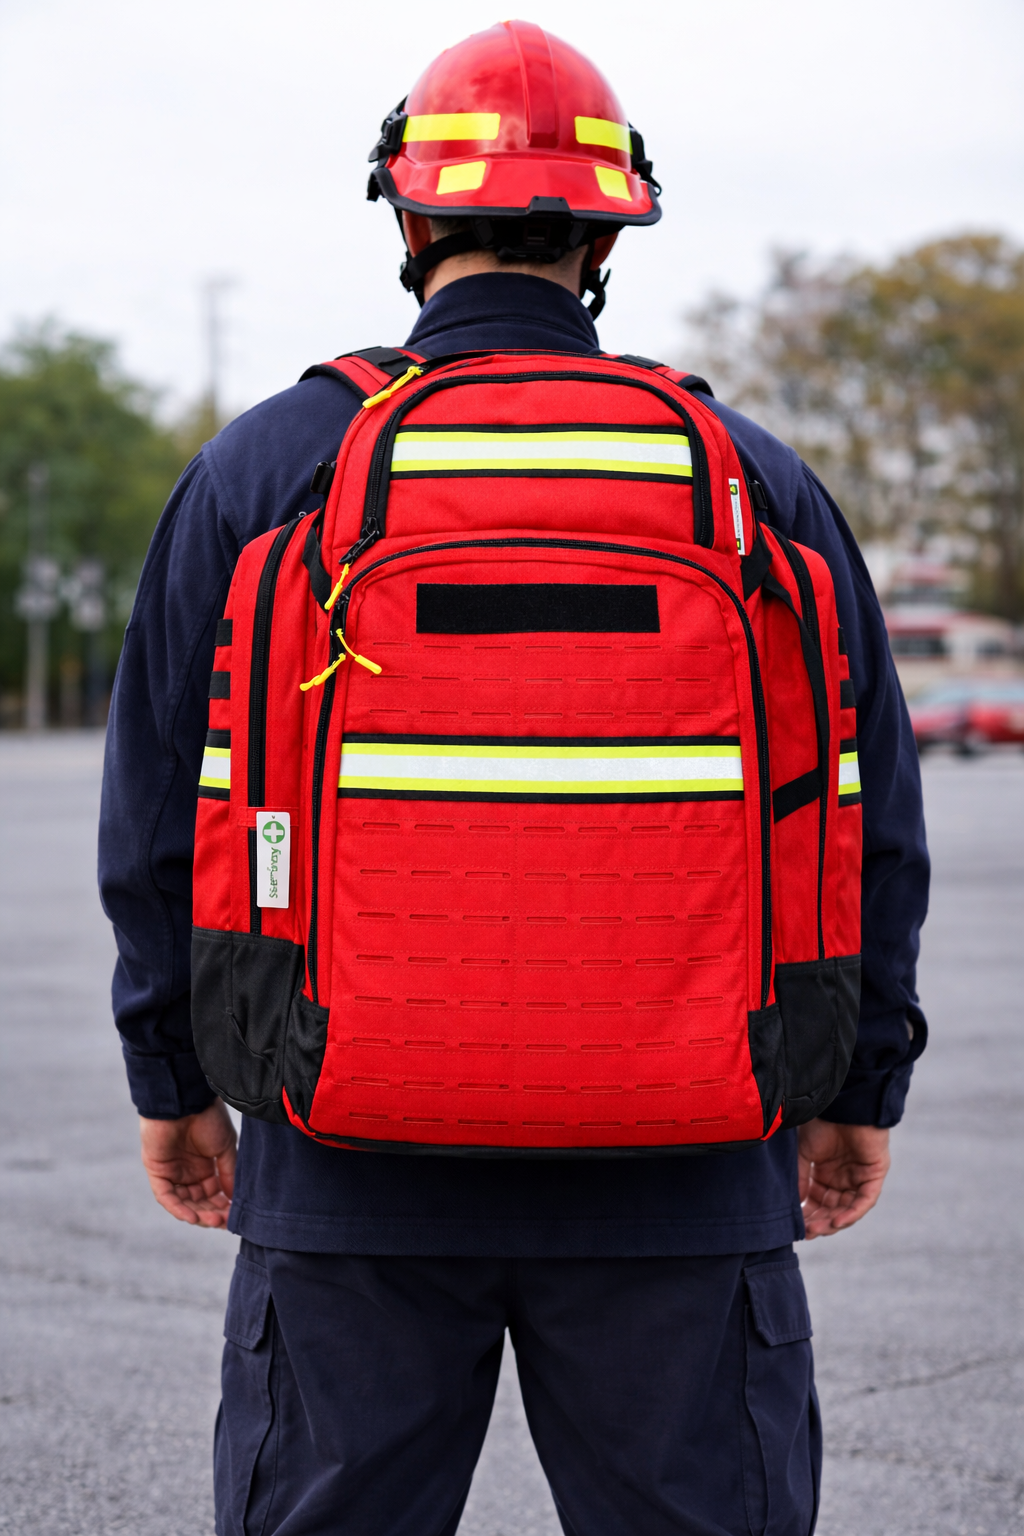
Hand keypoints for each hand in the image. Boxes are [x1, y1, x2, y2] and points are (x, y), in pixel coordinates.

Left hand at [139, 1098, 237, 1227]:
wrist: (187, 1101)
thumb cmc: (208, 1118)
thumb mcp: (225, 1148)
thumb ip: (228, 1174)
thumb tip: (235, 1199)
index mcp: (204, 1166)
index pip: (214, 1194)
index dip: (224, 1207)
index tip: (236, 1217)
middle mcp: (188, 1172)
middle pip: (199, 1202)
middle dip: (212, 1213)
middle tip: (225, 1222)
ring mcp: (172, 1173)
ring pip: (184, 1203)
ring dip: (198, 1214)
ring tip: (213, 1221)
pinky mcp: (157, 1172)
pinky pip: (167, 1197)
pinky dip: (179, 1209)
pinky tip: (193, 1217)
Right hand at [798, 1119, 890, 1239]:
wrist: (843, 1105)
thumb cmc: (822, 1123)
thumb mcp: (804, 1153)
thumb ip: (801, 1179)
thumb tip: (795, 1204)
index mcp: (826, 1174)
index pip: (818, 1202)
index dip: (807, 1215)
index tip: (795, 1228)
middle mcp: (844, 1179)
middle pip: (832, 1209)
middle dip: (819, 1222)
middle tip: (806, 1232)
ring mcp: (860, 1178)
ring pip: (848, 1209)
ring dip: (834, 1221)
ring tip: (818, 1229)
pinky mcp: (874, 1176)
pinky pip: (864, 1200)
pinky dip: (852, 1212)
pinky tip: (838, 1221)